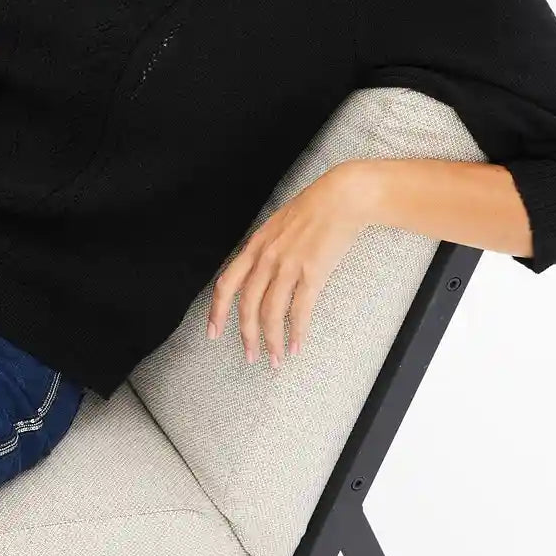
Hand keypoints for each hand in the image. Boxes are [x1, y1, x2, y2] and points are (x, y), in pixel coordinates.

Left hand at [206, 160, 376, 370]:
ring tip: (276, 358)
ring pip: (271, 313)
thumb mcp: (278, 225)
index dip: (217, 311)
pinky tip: (297, 345)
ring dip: (272, 341)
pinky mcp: (312, 272)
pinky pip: (300, 310)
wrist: (342, 197)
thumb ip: (265, 248)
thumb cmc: (314, 208)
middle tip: (250, 356)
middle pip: (247, 305)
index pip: (227, 283)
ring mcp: (288, 265)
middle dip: (247, 336)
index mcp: (255, 245)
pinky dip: (297, 332)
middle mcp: (266, 257)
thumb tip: (258, 271)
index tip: (213, 332)